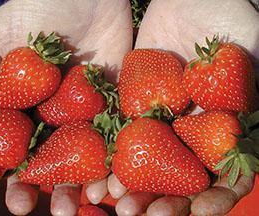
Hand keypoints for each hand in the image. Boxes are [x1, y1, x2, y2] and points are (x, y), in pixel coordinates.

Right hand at [0, 0, 131, 214]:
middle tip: (22, 206)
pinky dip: (108, 169)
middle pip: (37, 161)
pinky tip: (103, 187)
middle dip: (28, 187)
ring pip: (74, 162)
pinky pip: (111, 145)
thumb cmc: (39, 9)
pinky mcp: (112, 110)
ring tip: (69, 209)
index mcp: (20, 105)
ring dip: (70, 189)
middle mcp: (49, 116)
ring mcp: (81, 116)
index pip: (0, 143)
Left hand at [109, 0, 258, 214]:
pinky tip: (95, 176)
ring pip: (143, 165)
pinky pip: (117, 138)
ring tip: (113, 203)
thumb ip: (253, 100)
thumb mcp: (251, 62)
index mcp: (221, 132)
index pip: (222, 177)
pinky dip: (107, 159)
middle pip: (176, 179)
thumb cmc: (230, 25)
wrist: (190, 2)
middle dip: (162, 202)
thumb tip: (255, 138)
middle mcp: (189, 134)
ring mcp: (159, 123)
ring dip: (129, 189)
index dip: (213, 199)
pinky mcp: (132, 108)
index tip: (199, 213)